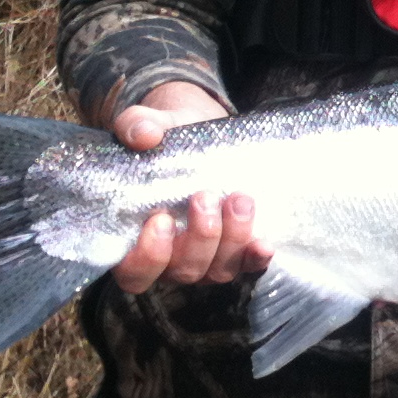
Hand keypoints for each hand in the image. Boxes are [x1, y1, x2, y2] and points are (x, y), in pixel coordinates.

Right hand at [109, 81, 268, 293]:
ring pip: (218, 270)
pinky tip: (264, 243)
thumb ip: (136, 125)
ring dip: (231, 239)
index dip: (147, 258)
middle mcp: (171, 260)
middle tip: (204, 197)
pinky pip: (249, 266)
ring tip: (239, 199)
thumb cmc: (166, 139)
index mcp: (136, 241)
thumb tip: (144, 135)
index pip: (134, 273)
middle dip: (199, 237)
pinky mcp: (238, 251)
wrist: (200, 136)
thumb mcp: (149, 125)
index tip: (160, 220)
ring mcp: (207, 260)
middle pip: (183, 271)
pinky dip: (255, 258)